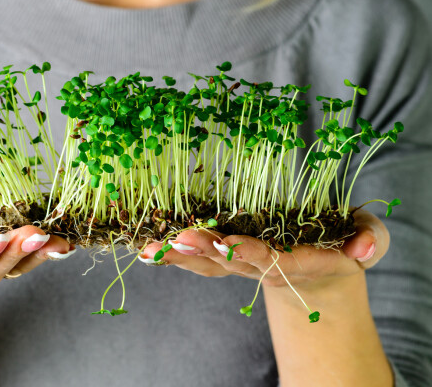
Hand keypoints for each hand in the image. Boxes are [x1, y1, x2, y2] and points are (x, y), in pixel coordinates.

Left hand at [139, 209, 388, 292]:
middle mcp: (263, 267)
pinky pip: (197, 260)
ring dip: (178, 254)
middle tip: (177, 237)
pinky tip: (145, 248)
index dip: (251, 251)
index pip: (272, 258)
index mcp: (297, 261)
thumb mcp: (368, 240)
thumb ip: (370, 241)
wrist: (321, 277)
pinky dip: (172, 254)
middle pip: (230, 261)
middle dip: (204, 249)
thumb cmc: (345, 247)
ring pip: (206, 263)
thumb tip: (363, 249)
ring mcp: (241, 266)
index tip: (229, 243)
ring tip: (149, 247)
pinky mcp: (227, 259)